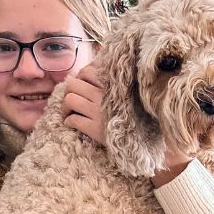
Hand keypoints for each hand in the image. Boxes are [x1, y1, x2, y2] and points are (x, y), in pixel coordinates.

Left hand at [63, 64, 190, 185]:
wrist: (147, 143)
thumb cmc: (142, 119)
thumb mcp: (134, 96)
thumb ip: (120, 86)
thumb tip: (104, 75)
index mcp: (114, 85)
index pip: (88, 71)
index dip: (81, 77)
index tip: (84, 85)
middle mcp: (104, 96)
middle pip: (73, 84)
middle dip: (70, 91)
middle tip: (74, 99)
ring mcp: (98, 112)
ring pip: (69, 100)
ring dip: (66, 107)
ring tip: (70, 112)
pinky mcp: (93, 129)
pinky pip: (72, 120)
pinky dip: (69, 121)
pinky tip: (73, 124)